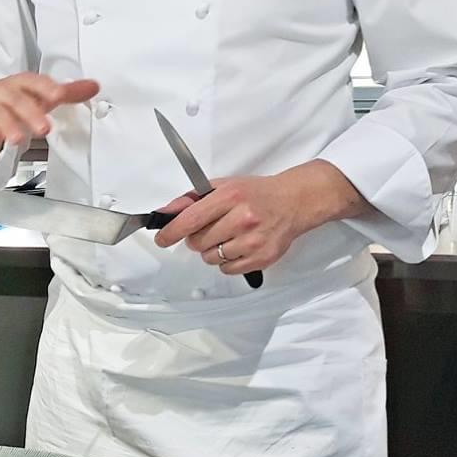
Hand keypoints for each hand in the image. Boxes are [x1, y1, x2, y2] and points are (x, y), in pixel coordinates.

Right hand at [0, 75, 99, 183]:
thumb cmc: (4, 104)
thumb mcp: (33, 97)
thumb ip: (64, 94)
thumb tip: (93, 87)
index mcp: (17, 84)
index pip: (31, 81)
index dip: (45, 87)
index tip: (59, 94)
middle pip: (14, 98)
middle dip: (29, 112)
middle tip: (44, 127)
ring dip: (8, 125)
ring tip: (18, 139)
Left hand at [154, 161, 364, 275]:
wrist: (294, 202)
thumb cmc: (257, 193)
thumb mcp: (223, 186)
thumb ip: (192, 199)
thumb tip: (166, 212)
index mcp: (231, 197)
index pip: (191, 220)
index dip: (171, 232)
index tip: (162, 239)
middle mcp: (243, 218)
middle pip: (198, 242)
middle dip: (197, 239)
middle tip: (210, 230)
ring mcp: (254, 240)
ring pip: (211, 258)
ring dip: (212, 251)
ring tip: (227, 237)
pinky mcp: (262, 258)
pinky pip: (228, 269)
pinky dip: (227, 262)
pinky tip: (238, 247)